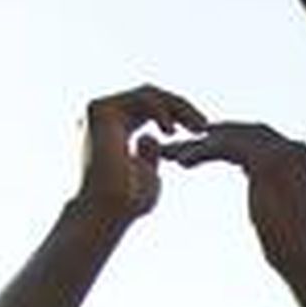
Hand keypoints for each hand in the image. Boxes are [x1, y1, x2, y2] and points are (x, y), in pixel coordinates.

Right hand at [76, 85, 207, 223]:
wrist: (106, 212)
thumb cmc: (125, 204)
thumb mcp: (146, 175)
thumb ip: (150, 155)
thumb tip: (150, 137)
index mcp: (114, 130)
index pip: (149, 110)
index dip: (177, 116)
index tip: (201, 130)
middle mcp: (105, 117)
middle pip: (150, 98)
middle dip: (181, 109)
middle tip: (205, 126)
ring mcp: (100, 111)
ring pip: (147, 94)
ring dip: (177, 109)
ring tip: (197, 129)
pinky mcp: (100, 110)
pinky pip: (140, 98)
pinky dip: (161, 111)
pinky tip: (171, 132)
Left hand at [159, 122, 305, 273]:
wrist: (302, 256)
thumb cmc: (289, 245)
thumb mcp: (278, 204)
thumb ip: (268, 183)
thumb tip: (252, 178)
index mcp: (301, 155)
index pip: (261, 138)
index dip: (233, 139)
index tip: (208, 145)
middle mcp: (295, 147)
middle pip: (246, 132)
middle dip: (215, 136)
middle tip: (186, 141)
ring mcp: (282, 151)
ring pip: (232, 139)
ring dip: (201, 145)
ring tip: (174, 154)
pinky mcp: (266, 161)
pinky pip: (225, 148)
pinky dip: (202, 152)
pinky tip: (182, 162)